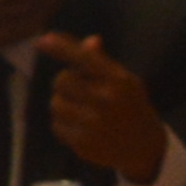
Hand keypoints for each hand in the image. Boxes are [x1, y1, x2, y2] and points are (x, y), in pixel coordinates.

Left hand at [28, 34, 169, 185]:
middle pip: (61, 80)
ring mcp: (93, 123)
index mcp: (118, 80)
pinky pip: (56, 125)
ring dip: (62, 103)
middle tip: (77, 88)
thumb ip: (102, 62)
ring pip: (55, 103)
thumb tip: (90, 40)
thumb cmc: (129, 105)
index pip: (85, 59)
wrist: (142, 145)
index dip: (62, 48)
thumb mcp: (123, 80)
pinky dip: (63, 123)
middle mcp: (106, 100)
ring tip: (79, 107)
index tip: (43, 39)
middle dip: (64, 81)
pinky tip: (81, 126)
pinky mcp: (82, 143)